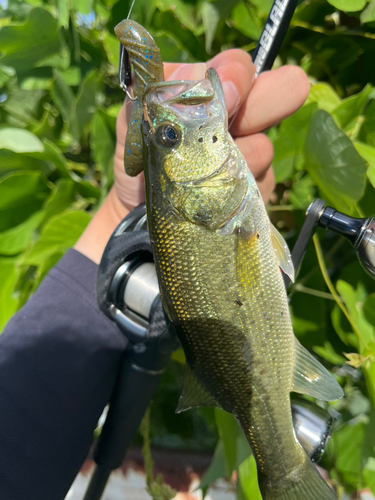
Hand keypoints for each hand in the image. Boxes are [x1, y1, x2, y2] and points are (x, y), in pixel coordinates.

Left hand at [75, 50, 308, 262]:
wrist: (139, 215)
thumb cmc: (137, 164)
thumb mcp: (134, 125)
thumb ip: (157, 94)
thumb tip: (197, 73)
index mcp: (208, 95)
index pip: (239, 67)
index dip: (237, 76)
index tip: (227, 95)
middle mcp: (237, 119)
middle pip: (278, 92)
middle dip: (269, 101)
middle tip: (241, 123)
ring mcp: (249, 155)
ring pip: (264, 147)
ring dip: (237, 160)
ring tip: (203, 176)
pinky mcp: (255, 190)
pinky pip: (260, 186)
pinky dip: (237, 192)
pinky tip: (214, 198)